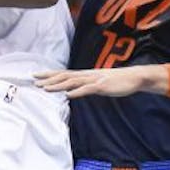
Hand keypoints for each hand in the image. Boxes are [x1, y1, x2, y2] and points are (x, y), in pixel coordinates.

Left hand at [35, 66, 150, 98]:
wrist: (134, 77)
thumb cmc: (116, 81)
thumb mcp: (98, 82)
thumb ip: (86, 85)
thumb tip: (72, 90)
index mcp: (86, 74)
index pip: (64, 73)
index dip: (50, 75)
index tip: (36, 76)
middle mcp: (87, 75)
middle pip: (64, 76)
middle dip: (49, 79)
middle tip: (34, 82)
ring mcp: (95, 80)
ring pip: (73, 82)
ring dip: (58, 85)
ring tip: (45, 89)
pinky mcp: (102, 86)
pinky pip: (88, 89)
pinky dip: (77, 92)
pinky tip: (68, 95)